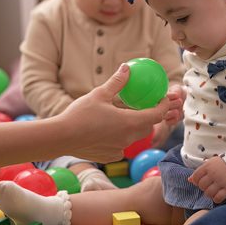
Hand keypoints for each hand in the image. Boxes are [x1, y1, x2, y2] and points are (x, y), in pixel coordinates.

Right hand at [62, 64, 179, 162]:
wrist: (61, 138)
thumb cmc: (80, 114)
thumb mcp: (99, 94)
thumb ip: (117, 82)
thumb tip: (127, 68)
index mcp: (129, 122)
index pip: (157, 115)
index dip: (163, 106)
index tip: (163, 99)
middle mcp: (128, 138)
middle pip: (147, 126)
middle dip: (149, 116)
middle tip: (142, 105)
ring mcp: (120, 149)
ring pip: (134, 137)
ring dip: (133, 127)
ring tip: (122, 116)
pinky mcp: (110, 156)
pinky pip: (121, 146)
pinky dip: (119, 138)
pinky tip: (107, 131)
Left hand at [187, 156, 225, 203]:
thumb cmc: (222, 164)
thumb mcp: (210, 164)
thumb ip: (200, 171)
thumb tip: (189, 180)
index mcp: (207, 166)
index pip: (195, 177)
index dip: (196, 181)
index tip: (201, 181)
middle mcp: (213, 174)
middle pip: (201, 186)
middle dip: (203, 187)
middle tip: (208, 186)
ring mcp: (221, 181)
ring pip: (208, 193)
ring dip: (209, 194)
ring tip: (213, 191)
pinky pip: (218, 198)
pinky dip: (216, 199)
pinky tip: (217, 196)